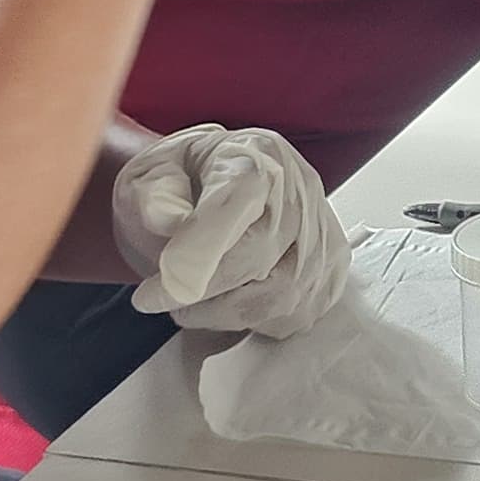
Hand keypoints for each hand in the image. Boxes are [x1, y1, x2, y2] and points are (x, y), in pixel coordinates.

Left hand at [109, 124, 348, 336]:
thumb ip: (154, 195)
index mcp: (255, 158)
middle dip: (202, 295)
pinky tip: (230, 304)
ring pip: (281, 296)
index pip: (230, 214)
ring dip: (226, 315)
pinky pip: (298, 313)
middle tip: (165, 301)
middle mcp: (299, 191)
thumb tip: (167, 220)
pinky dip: (257, 323)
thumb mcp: (151, 174)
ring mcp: (322, 230)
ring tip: (194, 304)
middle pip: (259, 259)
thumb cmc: (184, 180)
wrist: (212, 182)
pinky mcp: (331, 266)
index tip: (149, 295)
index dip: (189, 262)